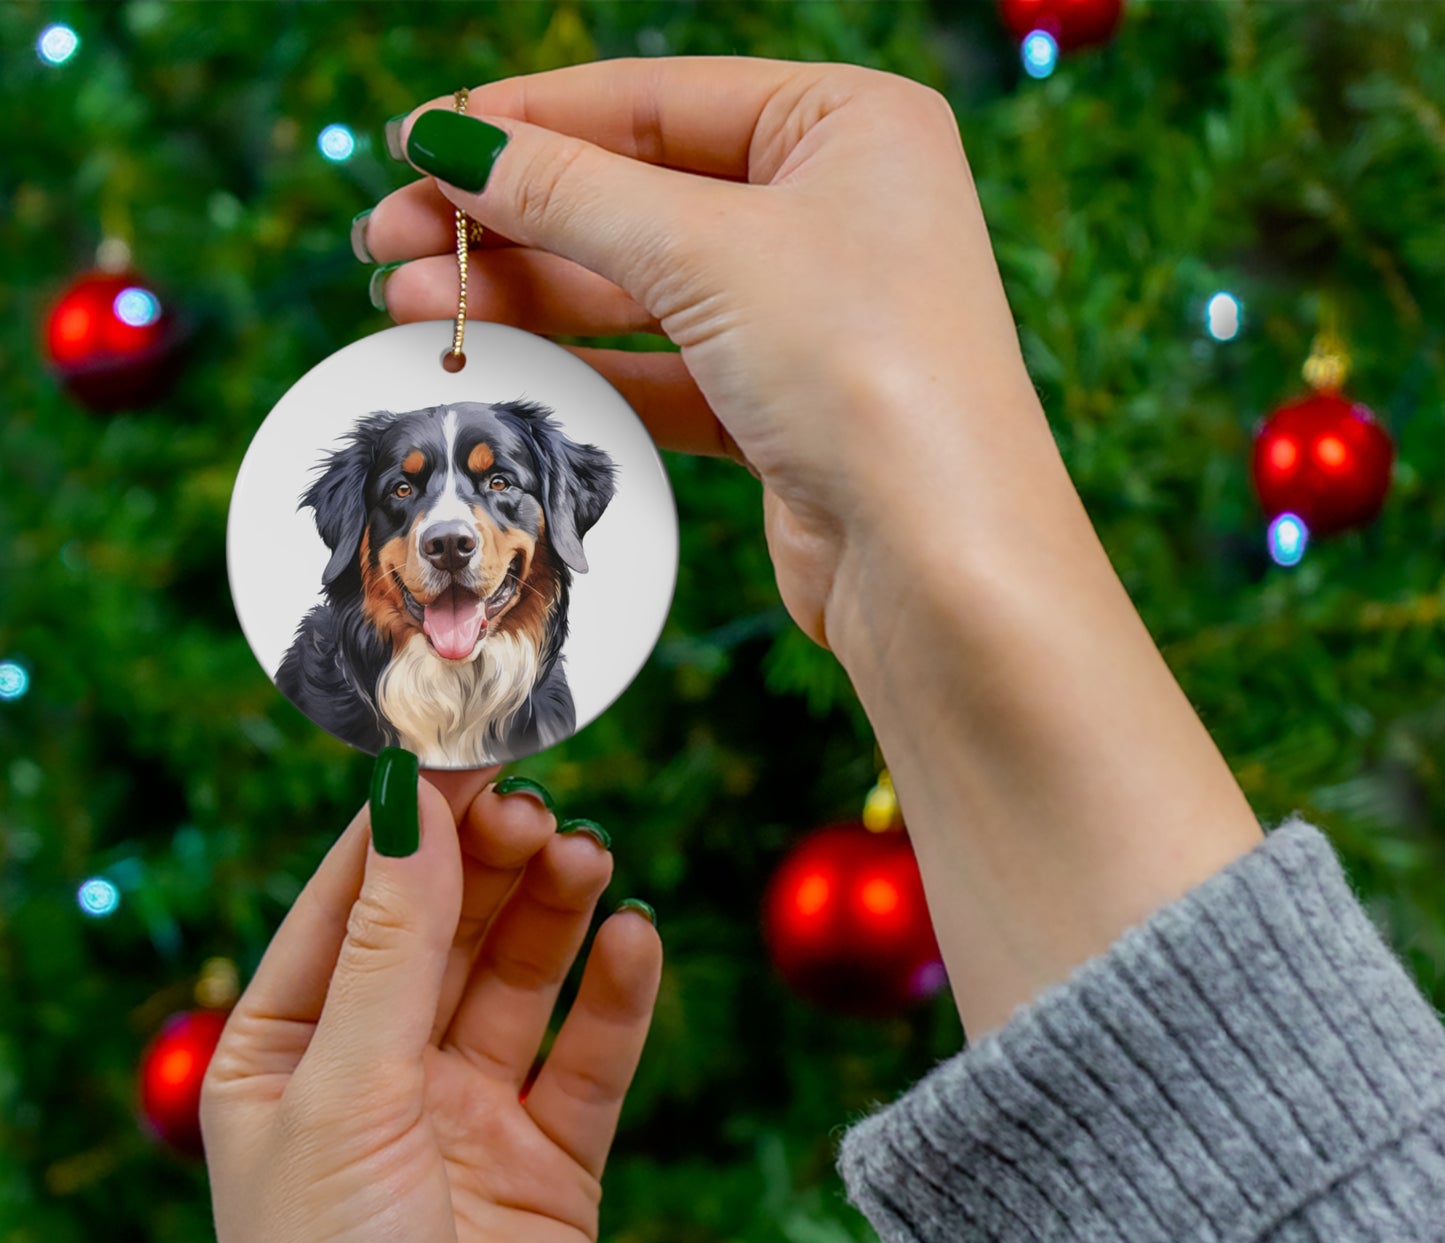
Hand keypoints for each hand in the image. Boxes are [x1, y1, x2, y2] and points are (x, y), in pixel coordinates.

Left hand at [201, 767, 661, 1242]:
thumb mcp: (346, 1096)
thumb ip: (391, 948)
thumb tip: (412, 805)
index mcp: (290, 1052)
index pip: (352, 902)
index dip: (409, 825)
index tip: (466, 750)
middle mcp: (380, 1072)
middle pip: (447, 927)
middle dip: (491, 864)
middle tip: (540, 810)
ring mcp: (469, 1113)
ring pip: (521, 977)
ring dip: (555, 912)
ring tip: (589, 858)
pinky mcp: (552, 1159)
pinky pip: (590, 1055)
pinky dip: (617, 995)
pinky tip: (635, 941)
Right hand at [361, 56, 1054, 653]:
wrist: (938, 561)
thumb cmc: (864, 371)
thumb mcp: (707, 251)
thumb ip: (571, 192)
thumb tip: (452, 141)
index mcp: (848, 125)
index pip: (655, 100)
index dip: (527, 120)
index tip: (417, 141)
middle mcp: (834, 210)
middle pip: (636, 194)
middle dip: (507, 218)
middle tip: (387, 239)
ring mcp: (808, 314)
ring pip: (640, 287)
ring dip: (526, 295)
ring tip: (407, 303)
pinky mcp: (782, 407)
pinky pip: (662, 368)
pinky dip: (582, 366)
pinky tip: (496, 362)